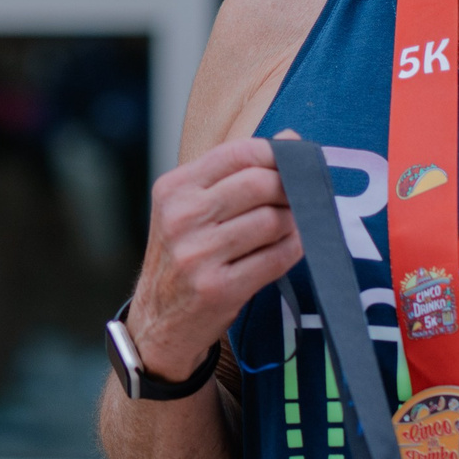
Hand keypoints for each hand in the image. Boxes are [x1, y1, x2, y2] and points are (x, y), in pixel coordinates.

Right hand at [127, 137, 305, 379]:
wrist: (158, 320)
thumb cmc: (183, 257)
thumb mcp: (190, 209)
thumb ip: (235, 174)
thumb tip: (291, 138)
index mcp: (174, 189)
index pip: (238, 153)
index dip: (277, 155)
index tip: (294, 164)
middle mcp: (181, 218)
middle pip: (261, 184)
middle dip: (290, 189)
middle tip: (300, 199)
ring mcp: (198, 254)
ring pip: (273, 220)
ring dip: (295, 223)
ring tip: (290, 228)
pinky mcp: (218, 288)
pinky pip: (276, 257)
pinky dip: (293, 249)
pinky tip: (288, 248)